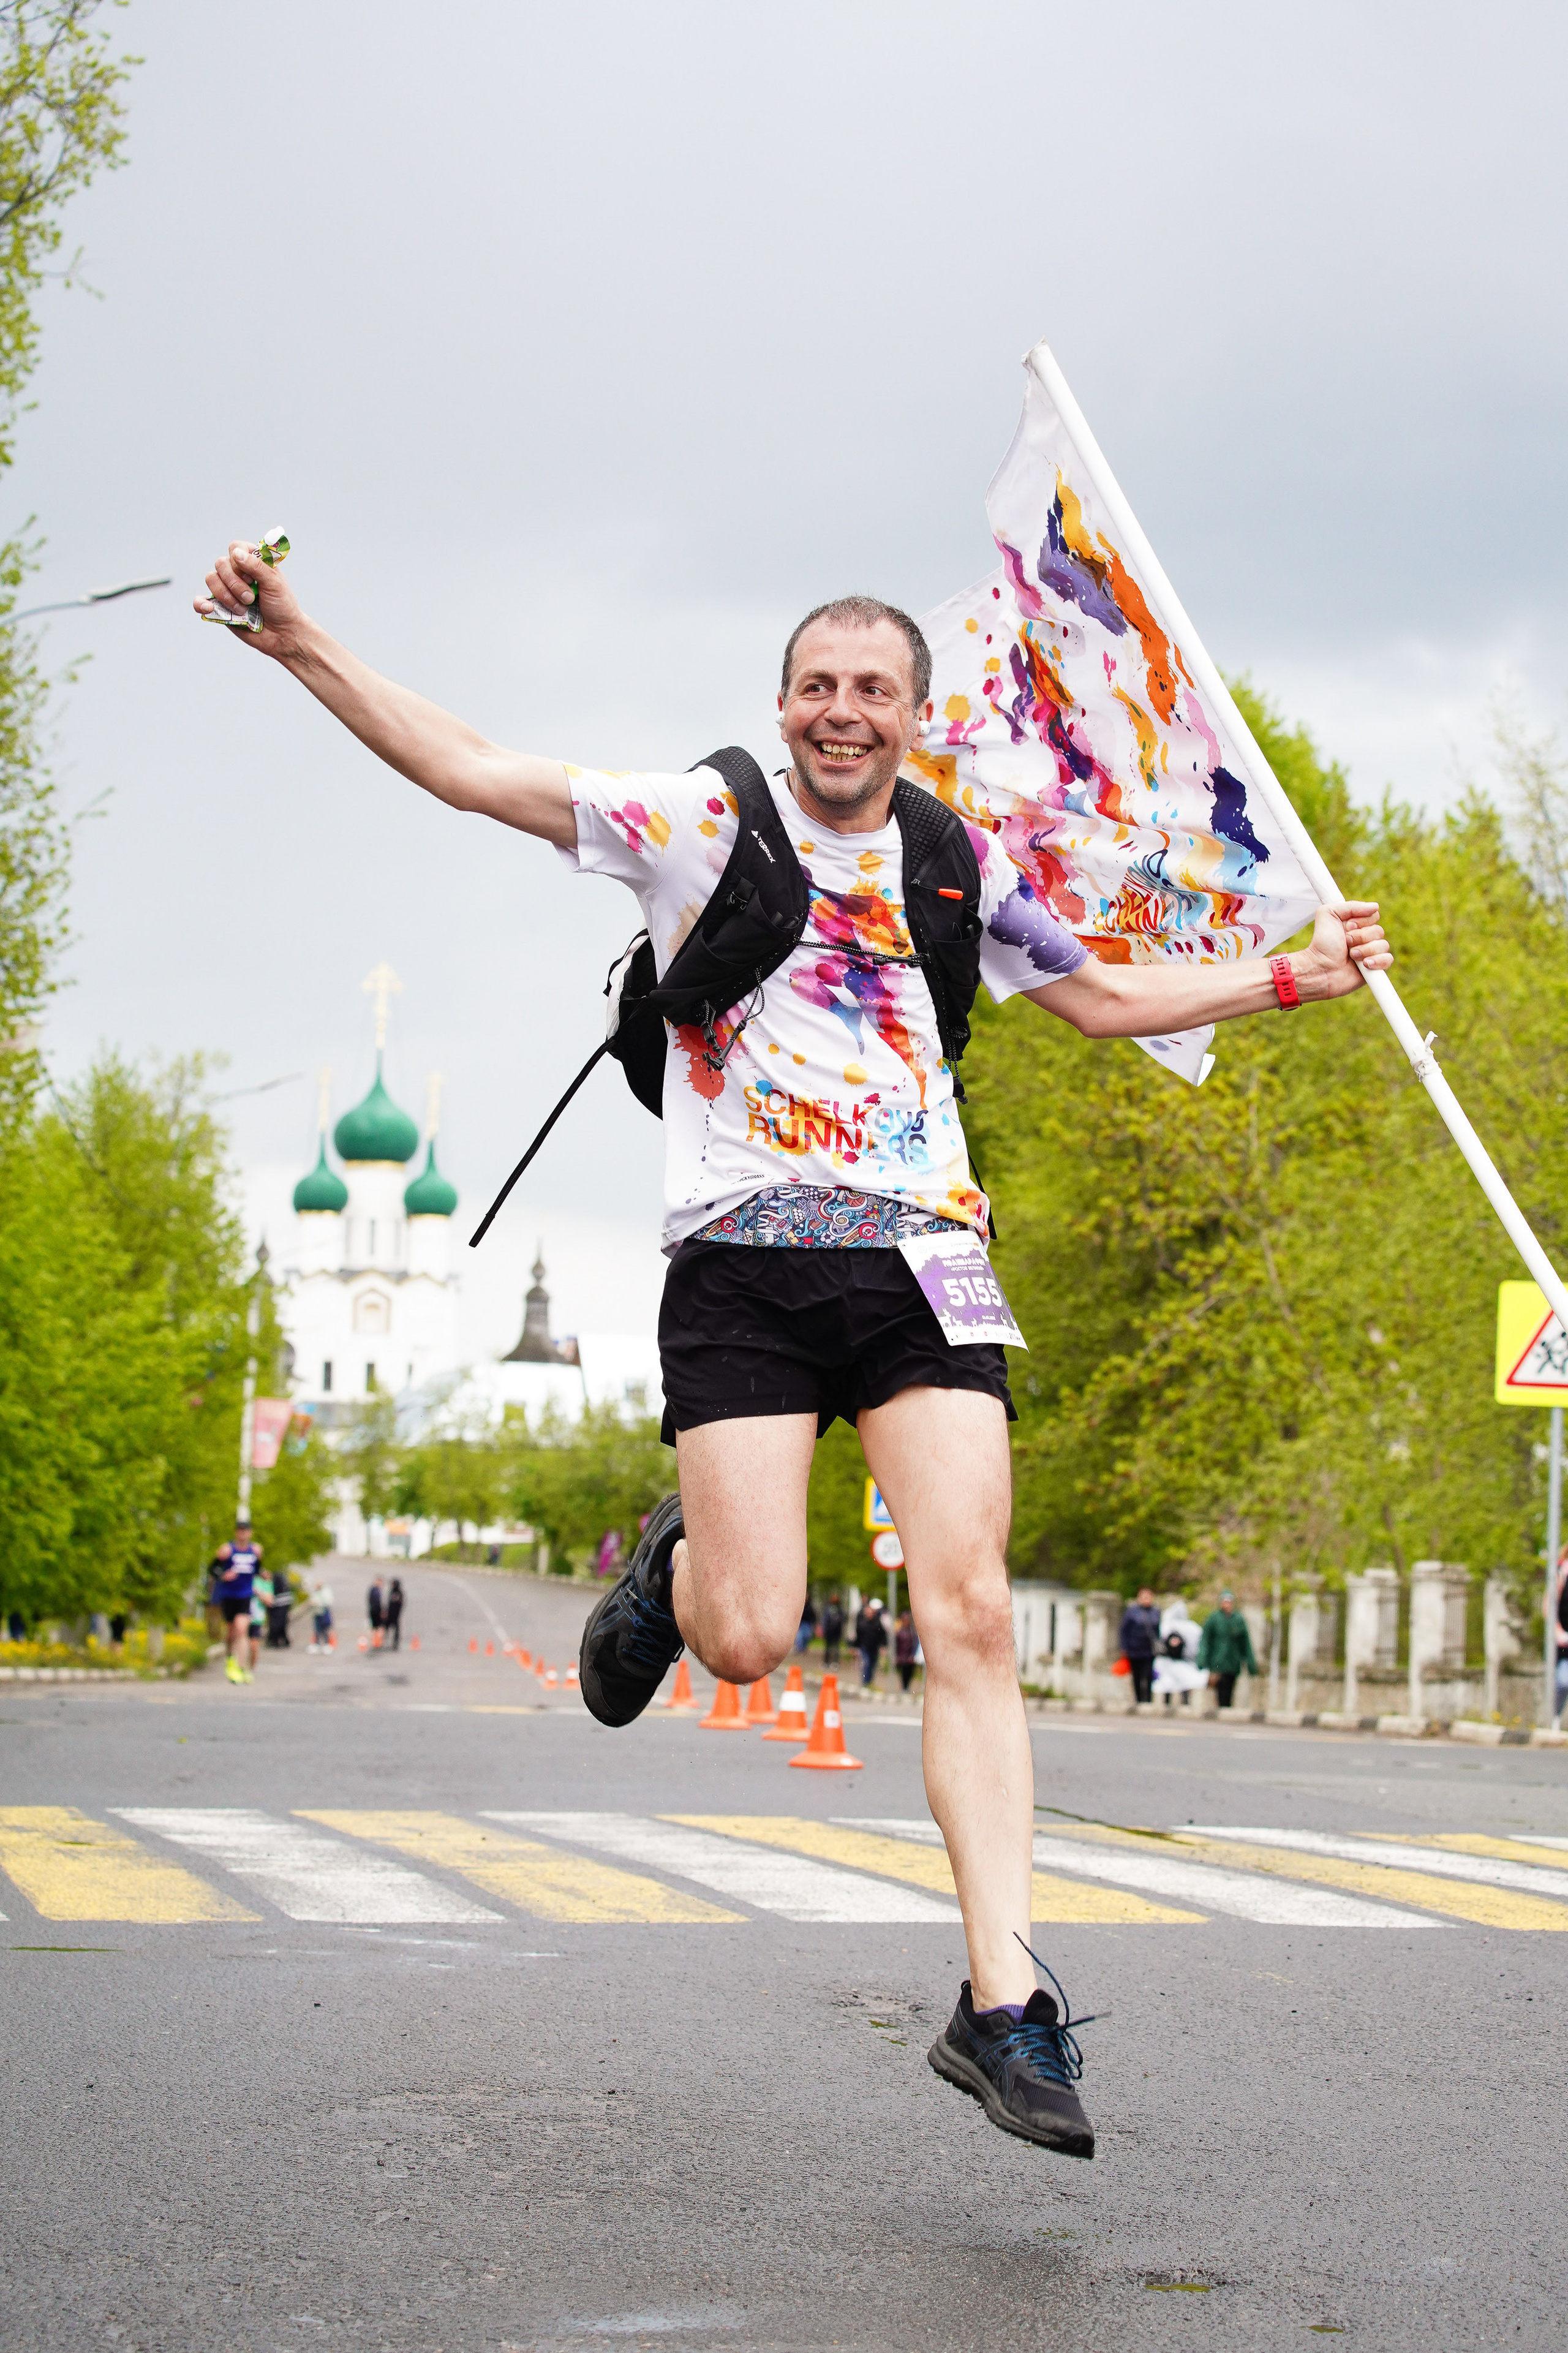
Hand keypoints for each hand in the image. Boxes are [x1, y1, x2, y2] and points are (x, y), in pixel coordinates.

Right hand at [193, 539, 303, 658]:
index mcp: (252, 563)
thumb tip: (236, 553)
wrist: (281, 634)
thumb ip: (257, 566)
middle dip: (235, 583)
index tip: (252, 578)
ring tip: (243, 610)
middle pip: (221, 563)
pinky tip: (209, 608)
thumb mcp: (275, 583)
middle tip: (250, 598)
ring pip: (211, 579)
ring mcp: (227, 589)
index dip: (239, 561)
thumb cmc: (282, 606)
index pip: (235, 548)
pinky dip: (200, 603)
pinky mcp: (219, 607)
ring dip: (226, 596)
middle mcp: (237, 573)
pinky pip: (200, 601)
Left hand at [1295, 900, 1392, 1000]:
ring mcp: (1371, 953)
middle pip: (1379, 931)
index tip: (1347, 927)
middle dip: (1360, 937)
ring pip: (1383, 945)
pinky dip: (1377, 961)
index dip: (1361, 921)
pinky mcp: (1374, 968)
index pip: (1374, 915)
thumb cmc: (1322, 944)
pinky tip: (1364, 965)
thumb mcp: (1328, 914)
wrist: (1320, 968)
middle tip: (1346, 943)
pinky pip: (1388, 960)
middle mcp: (1365, 938)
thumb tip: (1375, 906)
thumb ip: (1350, 906)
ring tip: (1351, 956)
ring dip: (1365, 950)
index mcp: (1357, 924)